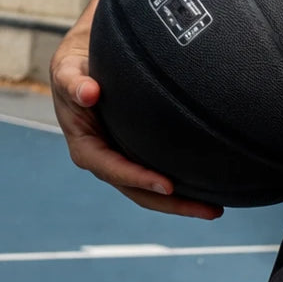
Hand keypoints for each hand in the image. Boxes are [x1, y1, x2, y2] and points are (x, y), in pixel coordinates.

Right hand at [49, 28, 222, 219]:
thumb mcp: (67, 72)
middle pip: (141, 193)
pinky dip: (184, 188)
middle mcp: (107, 164)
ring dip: (184, 204)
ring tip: (216, 209)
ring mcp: (125, 165)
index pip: (115, 171)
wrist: (82, 71)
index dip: (140, 180)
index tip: (167, 186)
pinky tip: (209, 191)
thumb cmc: (74, 70)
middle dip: (174, 205)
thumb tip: (88, 93)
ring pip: (155, 194)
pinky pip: (161, 178)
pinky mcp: (139, 161)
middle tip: (210, 210)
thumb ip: (73, 82)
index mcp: (87, 150)